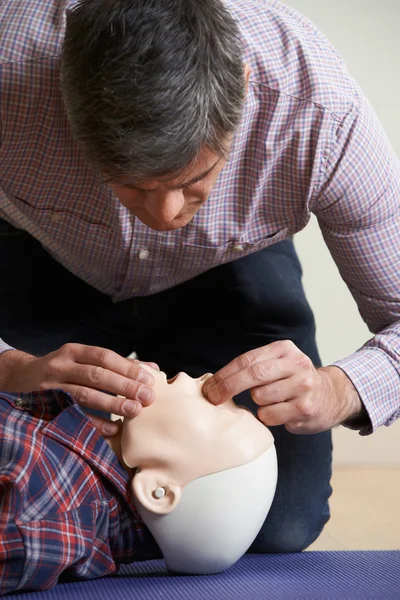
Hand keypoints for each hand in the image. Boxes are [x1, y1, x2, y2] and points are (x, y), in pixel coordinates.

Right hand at [0, 345, 158, 435]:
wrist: (19, 378)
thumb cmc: (63, 370)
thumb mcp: (83, 360)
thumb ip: (116, 365)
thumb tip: (152, 368)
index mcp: (73, 352)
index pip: (104, 357)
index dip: (128, 368)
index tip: (149, 379)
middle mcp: (61, 366)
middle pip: (96, 375)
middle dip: (124, 386)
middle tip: (147, 397)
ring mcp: (51, 388)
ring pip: (84, 395)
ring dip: (111, 404)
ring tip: (134, 411)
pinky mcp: (47, 408)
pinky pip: (73, 417)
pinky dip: (94, 423)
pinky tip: (112, 429)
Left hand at [202, 341, 362, 433]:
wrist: (333, 396)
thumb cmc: (294, 381)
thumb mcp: (279, 363)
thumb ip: (254, 366)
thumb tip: (215, 381)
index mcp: (284, 349)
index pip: (247, 359)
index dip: (225, 374)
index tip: (210, 386)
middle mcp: (296, 364)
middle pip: (253, 375)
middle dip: (228, 387)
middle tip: (213, 398)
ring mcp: (303, 386)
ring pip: (260, 397)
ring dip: (257, 403)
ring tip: (271, 401)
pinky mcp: (305, 408)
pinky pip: (270, 415)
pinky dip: (268, 416)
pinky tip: (280, 412)